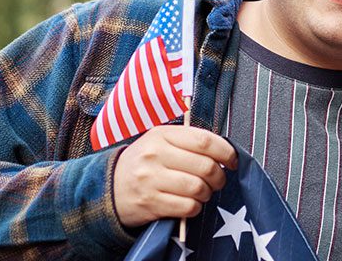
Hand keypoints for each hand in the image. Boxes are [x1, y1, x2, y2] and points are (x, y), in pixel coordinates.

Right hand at [112, 125, 237, 227]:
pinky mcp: (150, 203)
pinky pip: (187, 207)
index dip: (226, 152)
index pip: (204, 140)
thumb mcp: (159, 142)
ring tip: (203, 192)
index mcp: (161, 134)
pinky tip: (190, 203)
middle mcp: (155, 154)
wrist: (109, 188)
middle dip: (219, 177)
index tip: (233, 161)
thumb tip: (224, 152)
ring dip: (207, 193)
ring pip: (198, 188)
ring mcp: (151, 179)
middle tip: (218, 180)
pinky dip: (195, 207)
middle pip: (205, 166)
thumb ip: (188, 142)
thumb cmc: (144, 164)